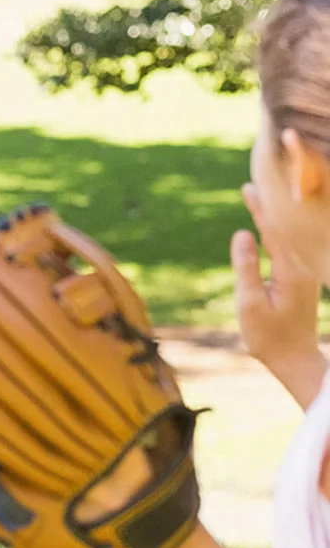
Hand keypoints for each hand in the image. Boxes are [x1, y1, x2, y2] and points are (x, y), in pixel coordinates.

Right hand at [234, 185, 325, 404]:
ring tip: (258, 205)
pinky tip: (268, 234)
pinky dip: (276, 238)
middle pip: (283, 230)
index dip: (260, 208)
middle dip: (266, 208)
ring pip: (286, 241)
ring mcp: (304, 275)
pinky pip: (287, 253)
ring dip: (272, 222)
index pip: (273, 231)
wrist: (295, 360)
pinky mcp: (301, 283)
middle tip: (251, 188)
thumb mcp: (249, 303)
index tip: (249, 188)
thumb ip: (245, 266)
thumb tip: (242, 234)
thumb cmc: (269, 336)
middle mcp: (302, 268)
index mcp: (290, 270)